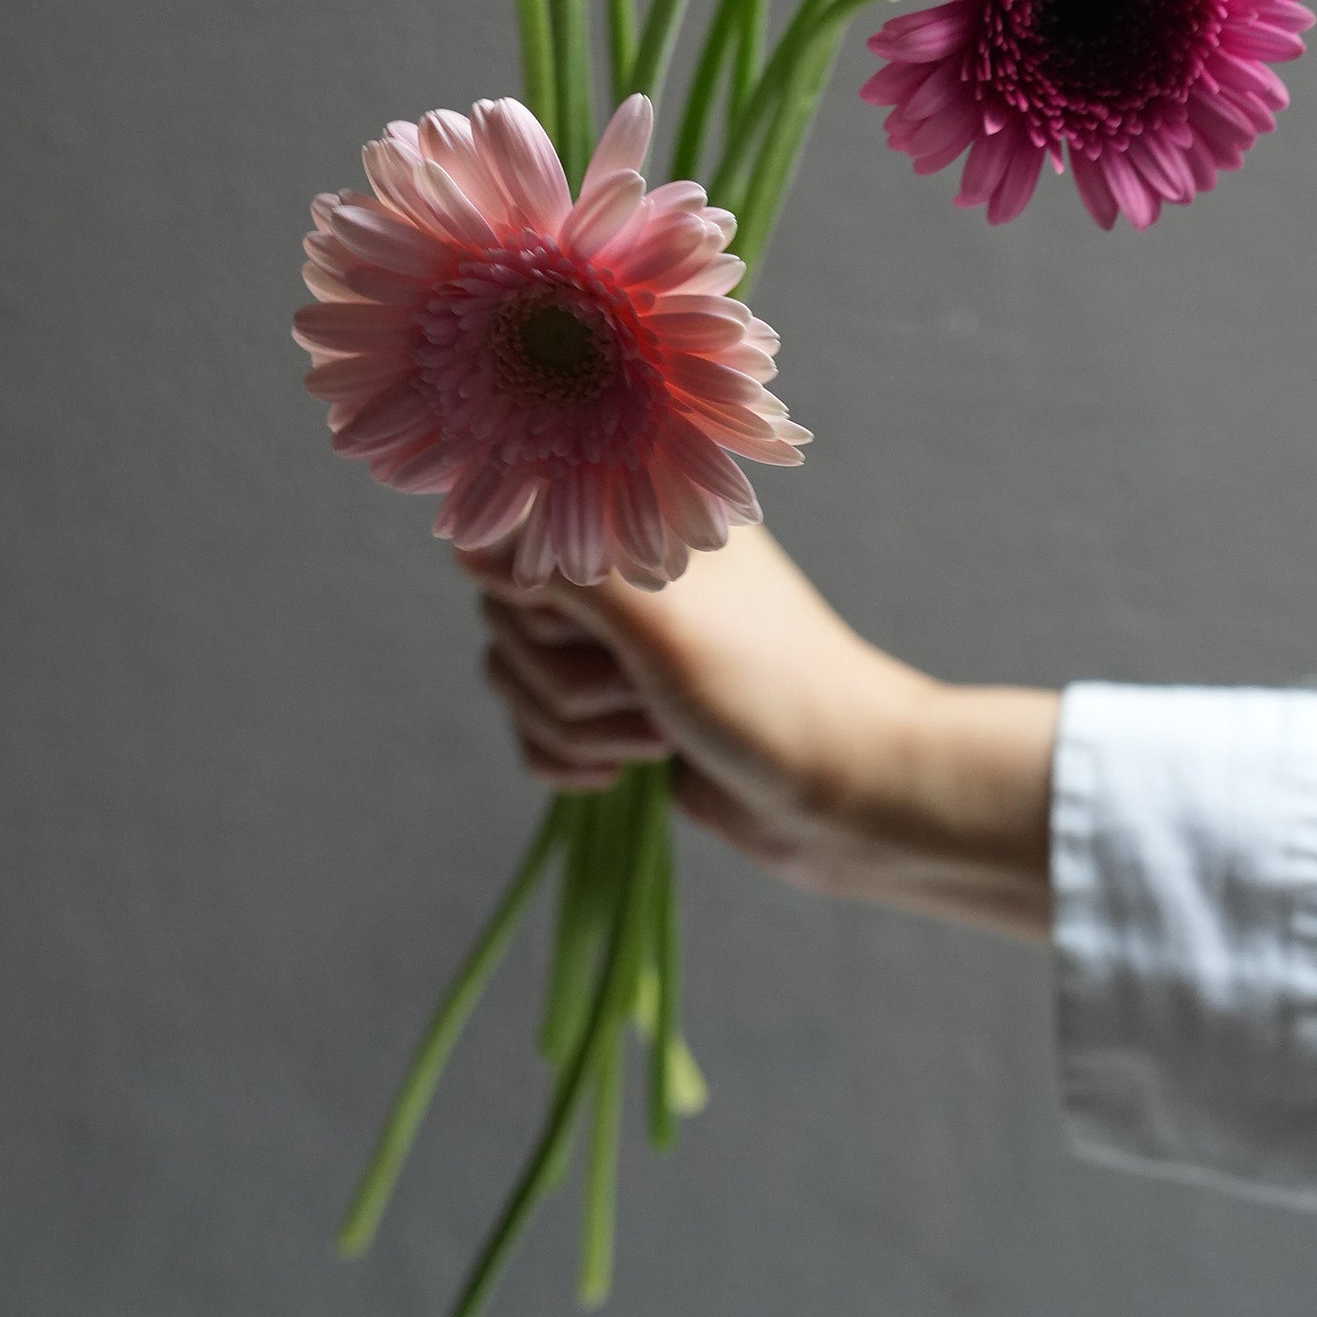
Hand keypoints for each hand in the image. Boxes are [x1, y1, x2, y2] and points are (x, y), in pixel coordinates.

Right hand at [465, 525, 1057, 941]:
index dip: (531, 589)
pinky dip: (567, 760)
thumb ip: (566, 564)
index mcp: (643, 520)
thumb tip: (472, 531)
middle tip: (646, 689)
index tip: (584, 624)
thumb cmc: (769, 693)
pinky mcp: (617, 711)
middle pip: (506, 612)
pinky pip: (534, 731)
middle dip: (565, 675)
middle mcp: (627, 571)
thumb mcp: (663, 620)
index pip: (516, 526)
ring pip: (517, 677)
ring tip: (660, 735)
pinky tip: (627, 774)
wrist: (845, 797)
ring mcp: (621, 643)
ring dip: (577, 725)